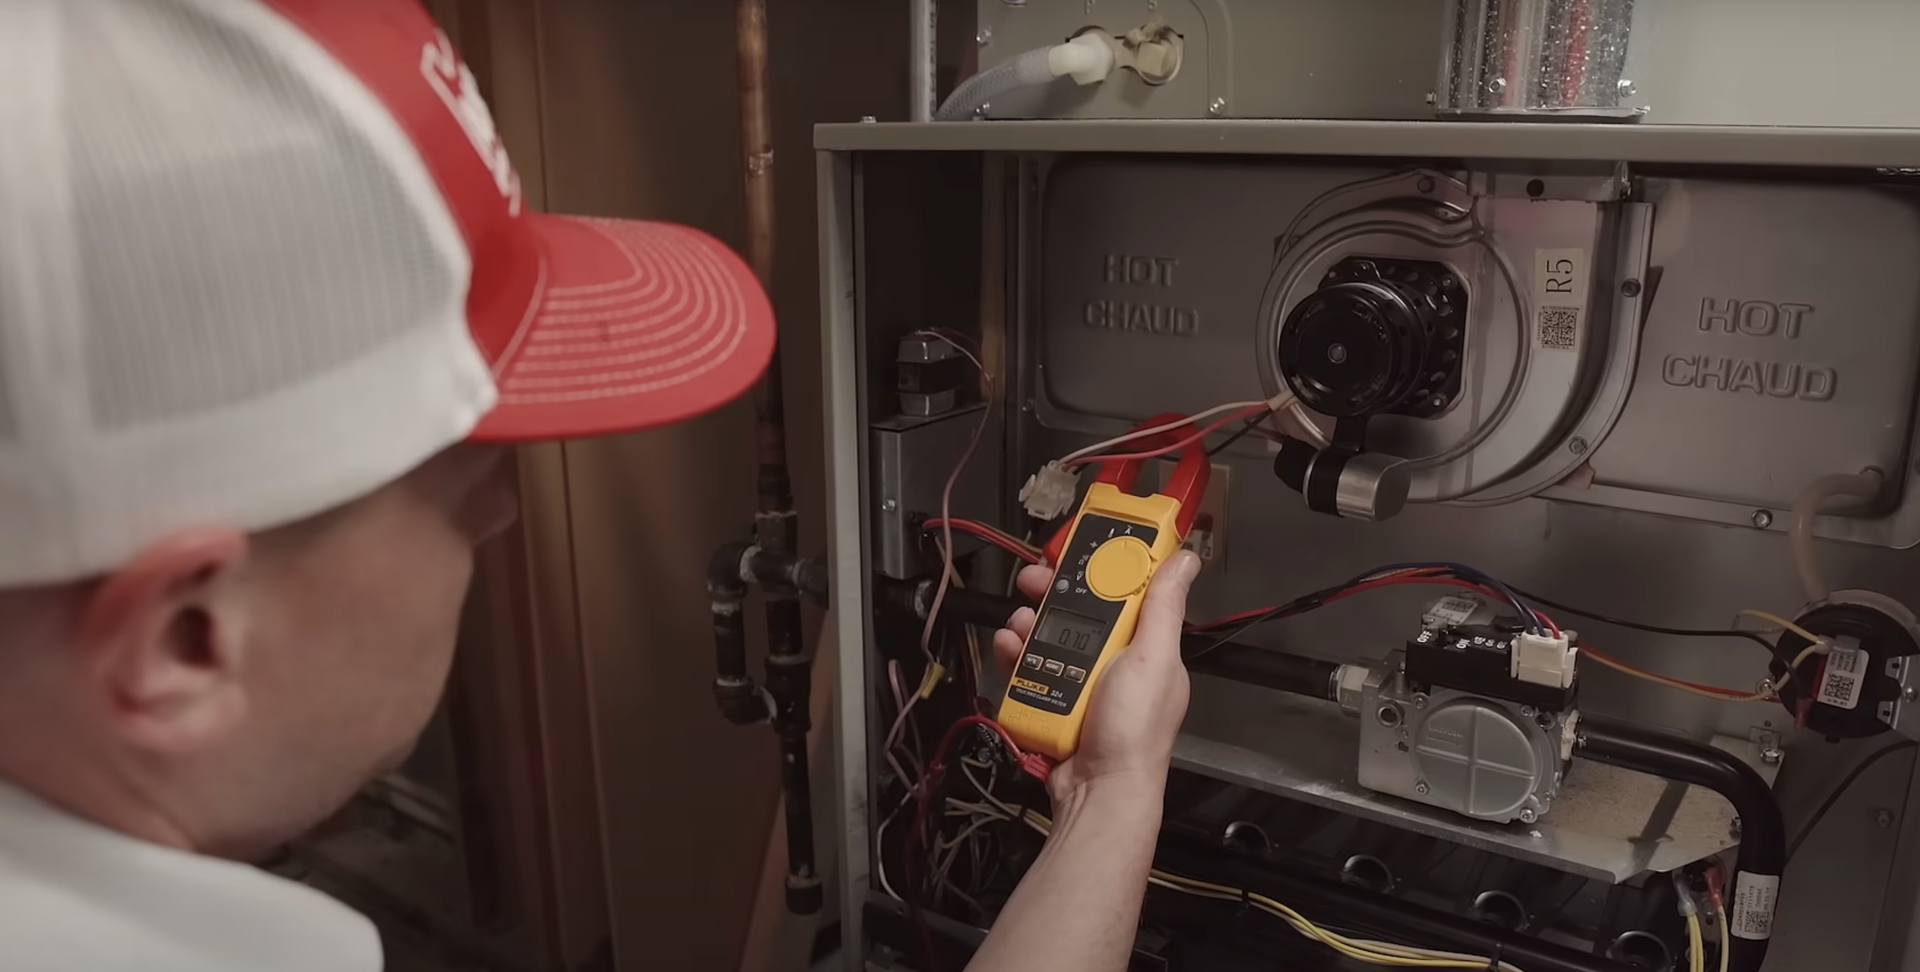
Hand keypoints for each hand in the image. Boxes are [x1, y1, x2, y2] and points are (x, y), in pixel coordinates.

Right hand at [993, 551, 1200, 801]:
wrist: (1098, 789)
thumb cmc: (1134, 730)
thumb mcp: (1153, 658)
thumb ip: (1164, 607)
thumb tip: (1185, 561)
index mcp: (1144, 647)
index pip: (1123, 592)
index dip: (1100, 568)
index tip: (1078, 551)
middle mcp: (1113, 661)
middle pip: (1078, 610)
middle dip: (1053, 592)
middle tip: (1033, 581)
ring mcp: (1081, 682)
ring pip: (1047, 635)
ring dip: (1027, 623)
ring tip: (1019, 624)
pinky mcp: (1052, 700)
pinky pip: (1028, 667)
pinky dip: (1014, 655)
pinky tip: (1009, 649)